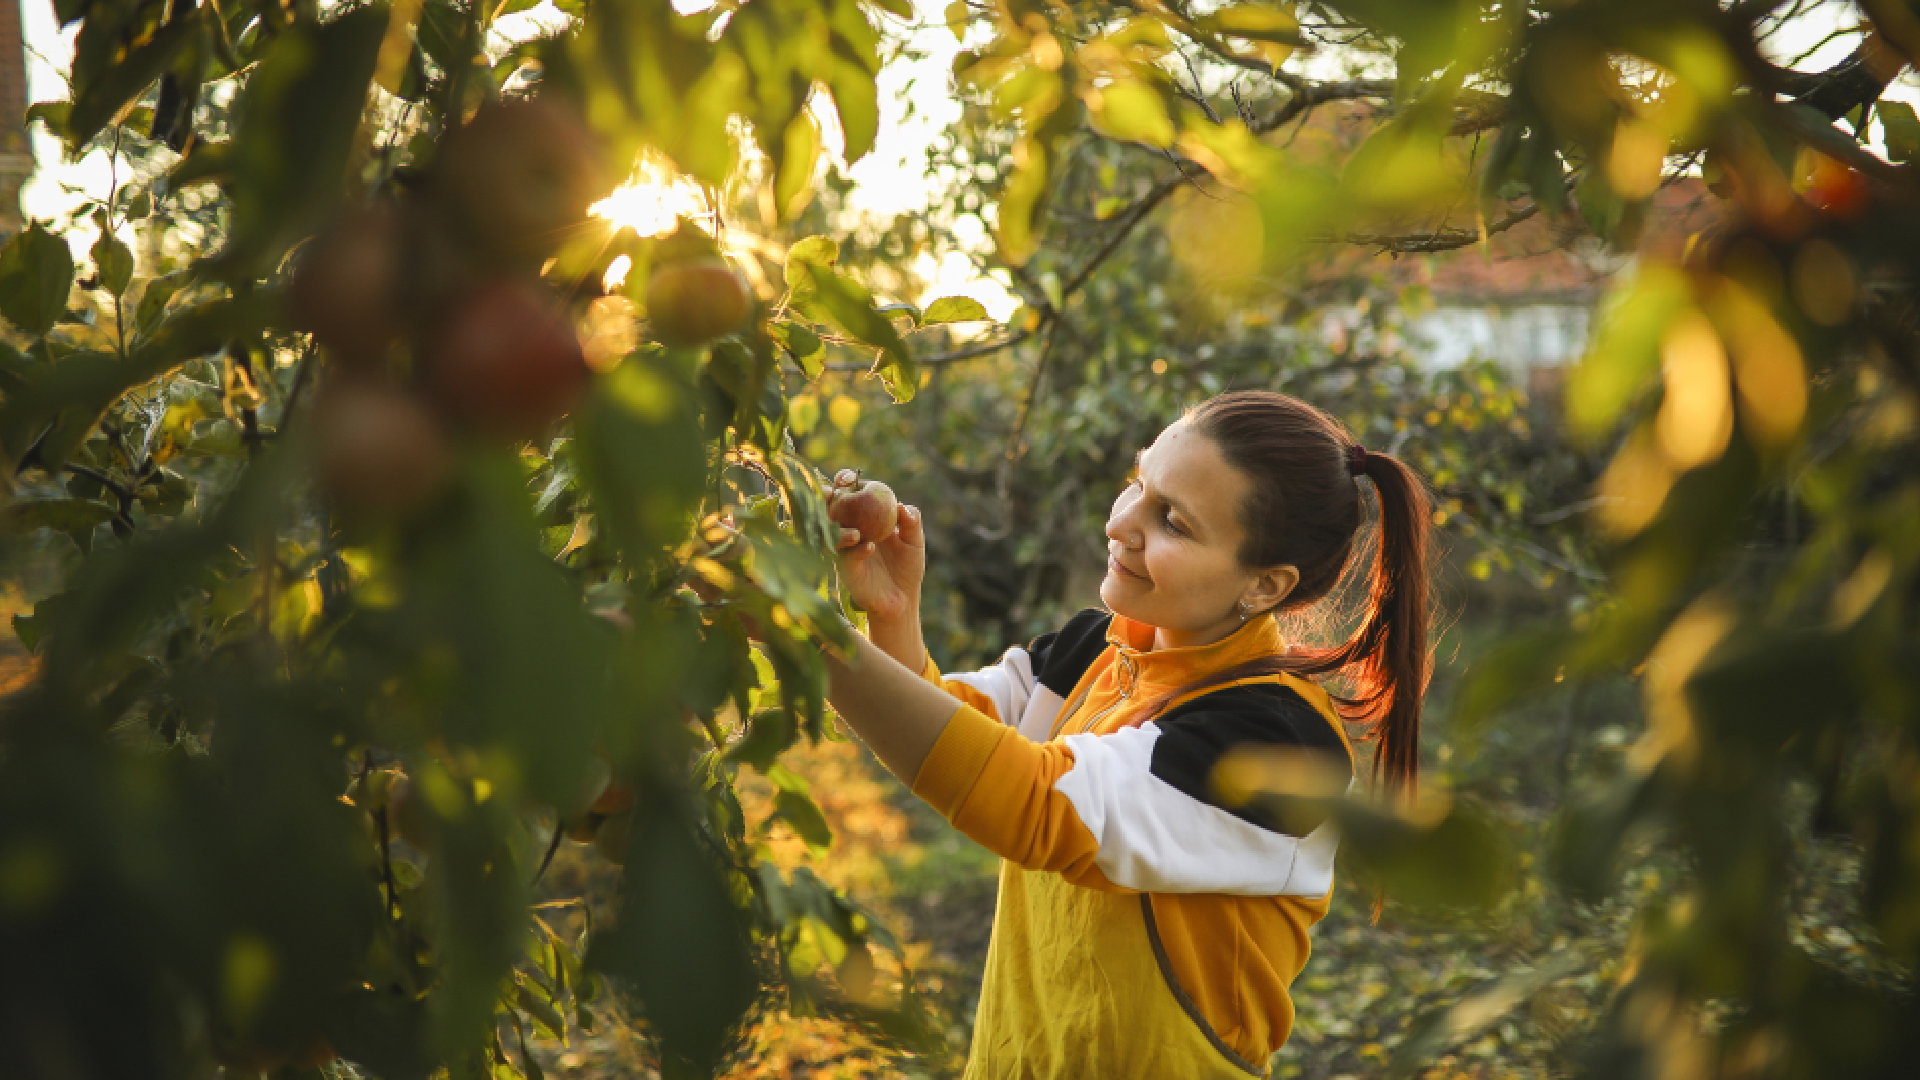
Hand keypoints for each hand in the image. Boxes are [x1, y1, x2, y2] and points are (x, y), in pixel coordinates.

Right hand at [828, 476, 924, 622]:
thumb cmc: (906, 566)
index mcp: (863, 516)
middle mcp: (848, 530)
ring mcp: (844, 550)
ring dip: (840, 531)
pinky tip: (869, 548)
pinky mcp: (846, 570)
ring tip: (857, 534)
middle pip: (828, 509)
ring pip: (830, 535)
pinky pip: (846, 558)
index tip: (849, 478)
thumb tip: (902, 507)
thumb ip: (912, 522)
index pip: (848, 492)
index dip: (844, 481)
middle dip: (826, 499)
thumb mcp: (914, 542)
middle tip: (834, 495)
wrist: (903, 599)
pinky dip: (856, 551)